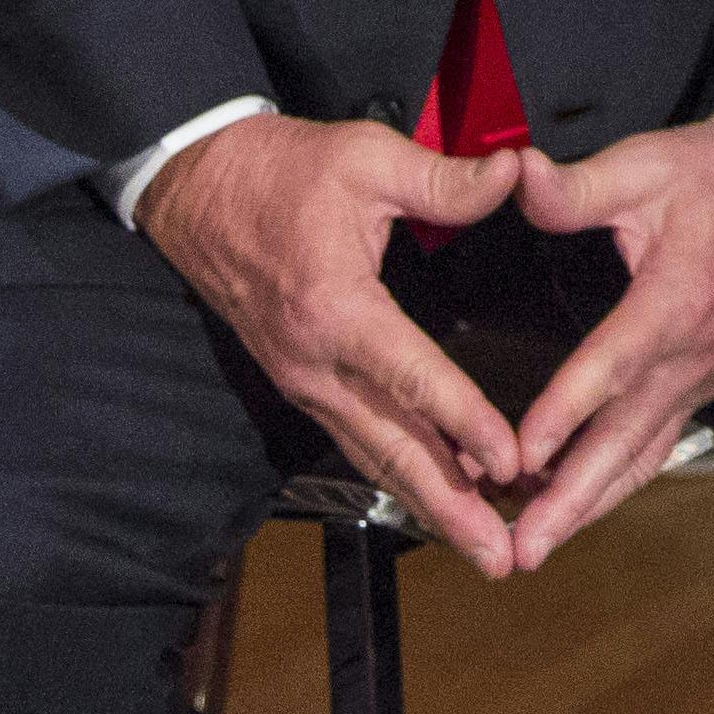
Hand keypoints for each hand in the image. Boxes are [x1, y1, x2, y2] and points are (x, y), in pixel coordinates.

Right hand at [139, 114, 532, 572]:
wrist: (200, 187)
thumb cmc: (285, 169)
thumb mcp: (368, 157)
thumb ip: (444, 180)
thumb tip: (513, 173)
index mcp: (337, 308)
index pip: (410, 376)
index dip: (463, 420)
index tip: (510, 461)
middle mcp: (315, 363)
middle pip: (391, 446)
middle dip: (449, 505)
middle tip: (501, 556)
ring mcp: (303, 380)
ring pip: (373, 454)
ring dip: (429, 504)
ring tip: (482, 547)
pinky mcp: (301, 381)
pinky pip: (356, 438)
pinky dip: (400, 473)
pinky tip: (439, 496)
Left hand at [496, 122, 713, 568]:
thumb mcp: (645, 164)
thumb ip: (576, 186)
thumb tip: (513, 176)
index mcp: (676, 298)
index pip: (614, 365)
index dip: (566, 412)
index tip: (520, 456)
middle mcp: (693, 352)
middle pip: (628, 439)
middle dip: (573, 498)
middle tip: (523, 548)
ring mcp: (702, 373)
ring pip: (643, 454)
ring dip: (590, 503)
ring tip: (536, 545)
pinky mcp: (703, 379)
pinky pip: (658, 443)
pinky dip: (617, 480)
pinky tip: (578, 505)